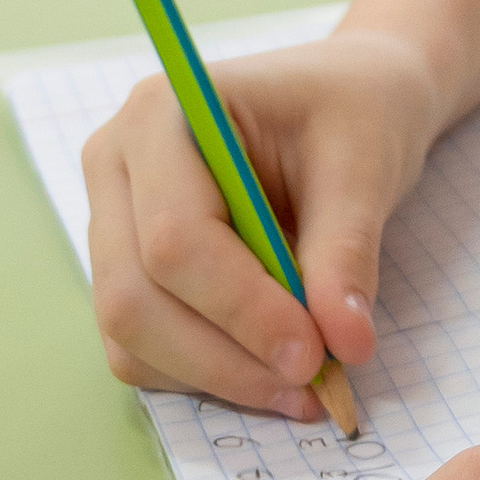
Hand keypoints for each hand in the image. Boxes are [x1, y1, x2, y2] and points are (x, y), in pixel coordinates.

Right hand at [82, 31, 439, 416]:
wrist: (351, 93)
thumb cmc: (355, 109)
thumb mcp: (367, 166)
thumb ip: (347, 254)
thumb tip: (345, 344)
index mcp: (162, 114)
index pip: (175, 236)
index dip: (241, 308)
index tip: (313, 353)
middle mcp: (117, 165)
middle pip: (135, 295)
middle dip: (223, 355)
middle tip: (311, 385)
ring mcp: (112, 220)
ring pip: (131, 333)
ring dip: (215, 375)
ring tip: (303, 386)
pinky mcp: (129, 267)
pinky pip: (144, 346)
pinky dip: (204, 373)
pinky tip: (272, 372)